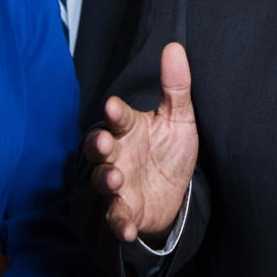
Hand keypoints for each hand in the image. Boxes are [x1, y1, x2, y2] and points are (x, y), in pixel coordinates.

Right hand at [85, 42, 198, 242]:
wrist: (173, 194)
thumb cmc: (168, 150)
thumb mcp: (179, 118)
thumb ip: (176, 86)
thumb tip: (175, 47)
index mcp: (129, 129)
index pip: (119, 118)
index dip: (115, 113)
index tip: (113, 106)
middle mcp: (117, 155)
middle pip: (99, 148)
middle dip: (98, 145)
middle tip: (103, 143)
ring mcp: (117, 184)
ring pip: (102, 180)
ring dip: (105, 180)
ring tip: (114, 179)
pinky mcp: (124, 211)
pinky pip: (116, 218)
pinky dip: (118, 224)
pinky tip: (125, 228)